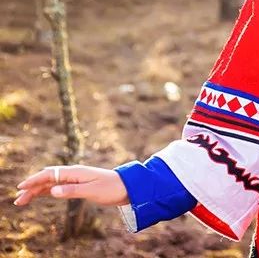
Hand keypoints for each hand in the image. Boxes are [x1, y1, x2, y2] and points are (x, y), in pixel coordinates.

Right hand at [13, 165, 129, 206]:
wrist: (128, 187)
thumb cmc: (111, 188)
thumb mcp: (92, 191)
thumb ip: (72, 191)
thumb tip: (53, 191)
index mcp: (75, 172)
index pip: (49, 175)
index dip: (33, 181)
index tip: (20, 187)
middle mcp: (73, 173)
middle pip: (47, 179)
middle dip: (31, 187)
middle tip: (17, 199)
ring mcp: (75, 179)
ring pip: (51, 183)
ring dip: (37, 190)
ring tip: (23, 200)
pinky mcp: (78, 185)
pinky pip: (58, 186)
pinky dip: (47, 191)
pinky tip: (40, 195)